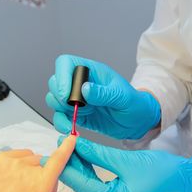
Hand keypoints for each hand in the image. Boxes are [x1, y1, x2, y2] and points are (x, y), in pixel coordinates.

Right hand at [46, 55, 160, 139]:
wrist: (137, 122)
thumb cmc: (134, 103)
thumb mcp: (122, 97)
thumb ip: (104, 93)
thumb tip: (85, 89)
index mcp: (91, 71)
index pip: (66, 63)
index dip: (61, 76)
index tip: (66, 94)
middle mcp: (80, 84)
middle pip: (55, 82)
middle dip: (60, 96)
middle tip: (74, 107)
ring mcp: (77, 100)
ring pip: (54, 100)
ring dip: (60, 111)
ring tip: (76, 119)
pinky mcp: (76, 115)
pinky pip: (60, 117)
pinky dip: (61, 123)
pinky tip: (71, 128)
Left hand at [59, 137, 191, 191]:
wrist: (184, 180)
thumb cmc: (161, 171)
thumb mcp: (125, 159)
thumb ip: (97, 153)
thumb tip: (76, 144)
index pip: (83, 185)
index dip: (67, 166)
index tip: (53, 152)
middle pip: (85, 188)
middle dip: (73, 167)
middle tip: (62, 147)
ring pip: (90, 190)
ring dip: (81, 171)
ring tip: (72, 150)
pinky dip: (91, 177)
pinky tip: (84, 161)